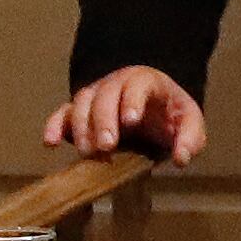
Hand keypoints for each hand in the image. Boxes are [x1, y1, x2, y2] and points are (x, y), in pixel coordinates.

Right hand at [43, 65, 207, 164]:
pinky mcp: (79, 111)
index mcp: (147, 82)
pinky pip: (62, 113)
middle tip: (106, 147)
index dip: (133, 100)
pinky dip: (53, 125)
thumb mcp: (190, 125)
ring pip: (81, 103)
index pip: (138, 84)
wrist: (153, 109)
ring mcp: (95, 96)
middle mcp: (117, 84)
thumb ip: (191, 139)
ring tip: (88, 153)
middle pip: (104, 94)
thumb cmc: (170, 116)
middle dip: (103, 120)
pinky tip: (50, 142)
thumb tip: (182, 158)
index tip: (131, 121)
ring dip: (81, 127)